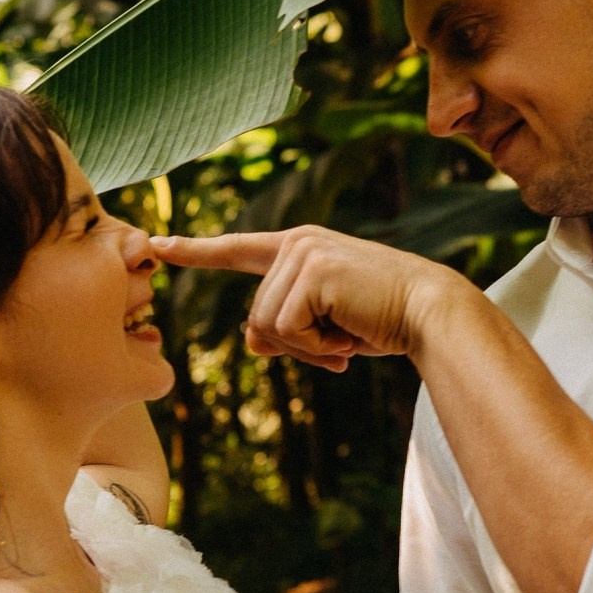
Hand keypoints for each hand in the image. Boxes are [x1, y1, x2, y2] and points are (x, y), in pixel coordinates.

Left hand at [149, 223, 471, 375]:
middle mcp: (297, 243)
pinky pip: (287, 330)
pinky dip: (317, 346)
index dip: (197, 251)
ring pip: (268, 327)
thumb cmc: (386, 320)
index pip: (238, 249)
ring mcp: (302, 253)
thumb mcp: (327, 328)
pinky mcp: (310, 272)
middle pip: (257, 316)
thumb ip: (287, 330)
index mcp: (300, 248)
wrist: (431, 313)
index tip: (160, 244)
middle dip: (296, 347)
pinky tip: (349, 334)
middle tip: (340, 347)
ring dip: (308, 349)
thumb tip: (253, 341)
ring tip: (349, 338)